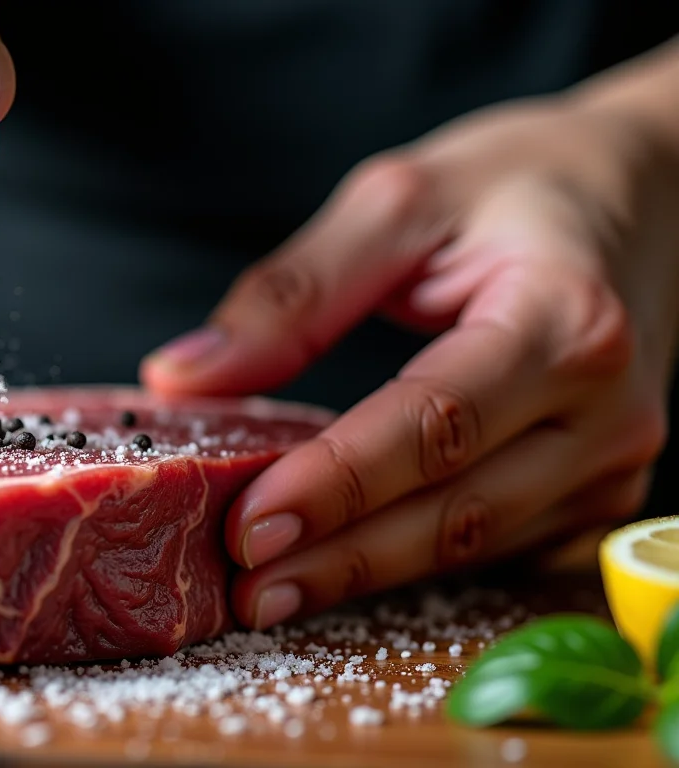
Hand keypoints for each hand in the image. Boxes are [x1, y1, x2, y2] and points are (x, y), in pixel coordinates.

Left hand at [141, 83, 678, 628]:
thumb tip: (184, 375)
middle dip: (341, 556)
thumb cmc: (521, 183)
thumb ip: (291, 293)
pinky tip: (339, 566)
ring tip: (268, 594)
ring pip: (475, 540)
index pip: (435, 424)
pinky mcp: (600, 486)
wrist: (648, 188)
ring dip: (368, 574)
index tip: (248, 525)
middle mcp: (606, 407)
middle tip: (242, 587)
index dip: (338, 483)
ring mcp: (613, 458)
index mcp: (564, 320)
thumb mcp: (398, 200)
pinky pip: (498, 542)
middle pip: (457, 507)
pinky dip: (414, 559)